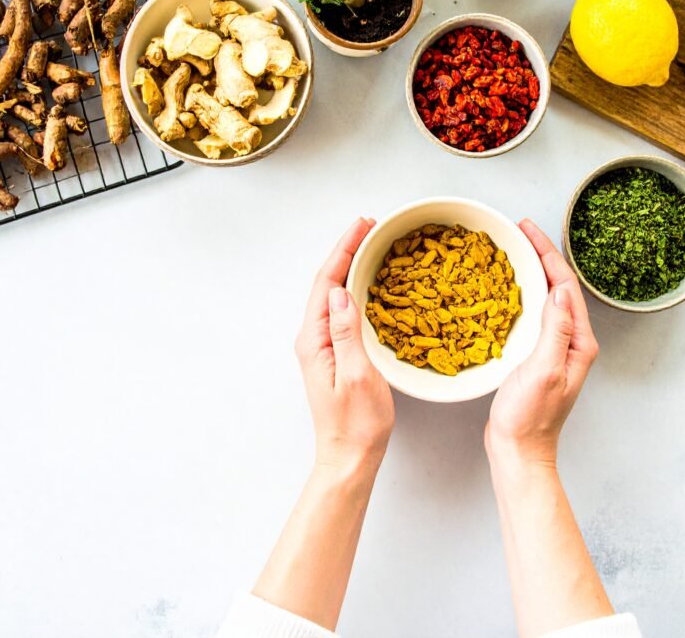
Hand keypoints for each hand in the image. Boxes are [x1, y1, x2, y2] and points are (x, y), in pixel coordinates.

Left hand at [295, 218, 394, 472]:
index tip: (362, 226)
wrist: (350, 457)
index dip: (343, 250)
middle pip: (326, 283)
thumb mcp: (357, 375)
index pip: (326, 283)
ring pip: (333, 295)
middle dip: (346, 251)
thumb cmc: (356, 424)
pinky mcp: (334, 354)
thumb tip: (340, 293)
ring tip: (371, 246)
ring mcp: (322, 346)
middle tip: (370, 227)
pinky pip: (342, 311)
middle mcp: (313, 339)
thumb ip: (347, 333)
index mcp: (315, 340)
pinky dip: (355, 289)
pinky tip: (369, 285)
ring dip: (350, 267)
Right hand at [486, 219, 598, 467]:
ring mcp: (554, 348)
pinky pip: (532, 314)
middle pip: (558, 286)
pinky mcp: (536, 355)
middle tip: (518, 230)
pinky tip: (505, 287)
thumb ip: (554, 330)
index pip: (566, 286)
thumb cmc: (530, 417)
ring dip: (531, 271)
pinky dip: (520, 293)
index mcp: (578, 342)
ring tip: (512, 250)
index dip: (547, 254)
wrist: (519, 450)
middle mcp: (571, 341)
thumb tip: (557, 290)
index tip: (528, 230)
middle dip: (540, 255)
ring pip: (545, 297)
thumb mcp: (543, 370)